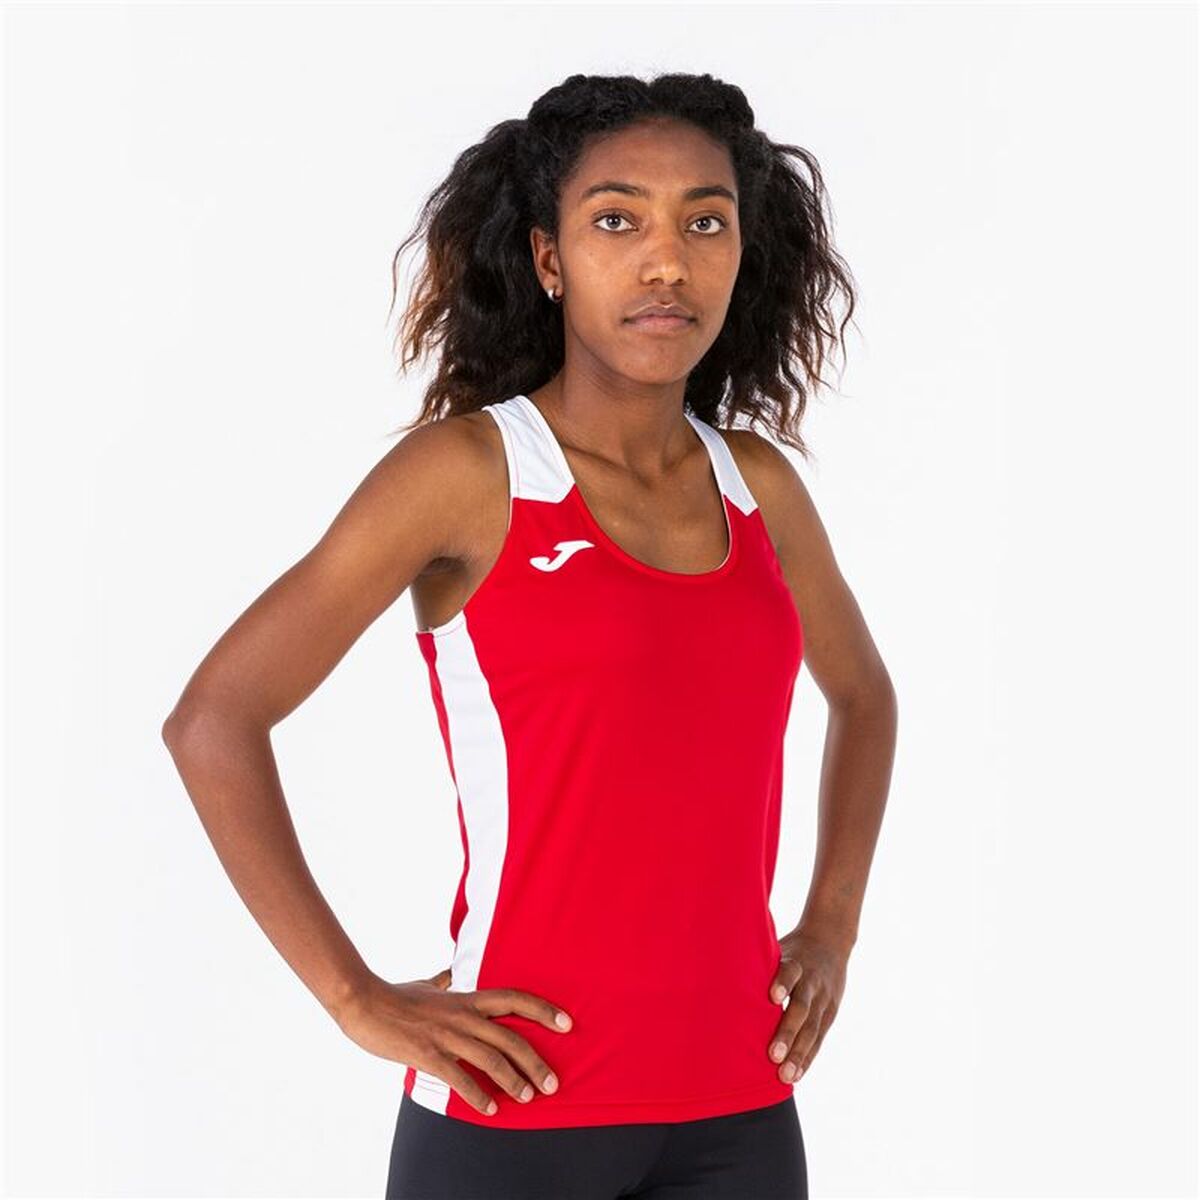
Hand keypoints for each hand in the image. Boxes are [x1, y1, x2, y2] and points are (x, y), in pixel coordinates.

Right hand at [337, 967, 573, 1116]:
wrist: (363, 1002)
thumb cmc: (395, 995)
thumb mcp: (425, 984)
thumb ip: (442, 982)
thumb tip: (448, 975)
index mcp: (466, 998)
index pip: (514, 999)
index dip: (543, 1009)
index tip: (567, 1022)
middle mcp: (463, 1015)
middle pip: (511, 1037)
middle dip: (535, 1062)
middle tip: (552, 1083)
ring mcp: (447, 1035)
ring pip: (492, 1060)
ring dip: (514, 1082)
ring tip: (529, 1097)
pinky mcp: (428, 1054)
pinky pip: (460, 1079)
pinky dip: (478, 1096)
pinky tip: (491, 1110)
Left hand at [766, 925, 849, 1082]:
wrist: (830, 941)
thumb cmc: (789, 949)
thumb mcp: (775, 947)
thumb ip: (756, 962)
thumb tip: (713, 970)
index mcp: (796, 962)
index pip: (790, 972)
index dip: (782, 983)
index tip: (771, 997)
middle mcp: (812, 982)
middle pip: (802, 1008)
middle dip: (788, 1032)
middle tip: (772, 1055)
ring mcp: (824, 999)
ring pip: (812, 1029)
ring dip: (798, 1053)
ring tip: (784, 1075)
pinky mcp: (830, 1014)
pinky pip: (819, 1039)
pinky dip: (807, 1058)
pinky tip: (795, 1075)